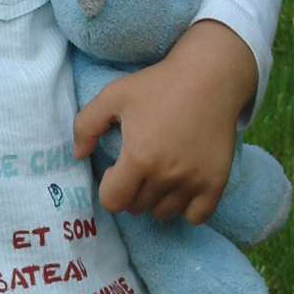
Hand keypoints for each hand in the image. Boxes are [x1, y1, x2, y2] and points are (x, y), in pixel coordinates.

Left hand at [73, 19, 257, 223]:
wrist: (210, 77)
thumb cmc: (159, 84)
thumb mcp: (114, 94)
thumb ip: (86, 125)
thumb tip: (78, 155)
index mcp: (139, 158)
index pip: (113, 201)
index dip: (110, 186)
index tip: (118, 168)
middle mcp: (166, 175)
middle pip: (137, 207)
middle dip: (132, 191)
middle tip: (140, 166)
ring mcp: (193, 180)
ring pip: (164, 213)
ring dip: (156, 199)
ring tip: (160, 174)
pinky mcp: (216, 181)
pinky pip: (196, 216)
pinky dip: (186, 208)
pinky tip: (182, 187)